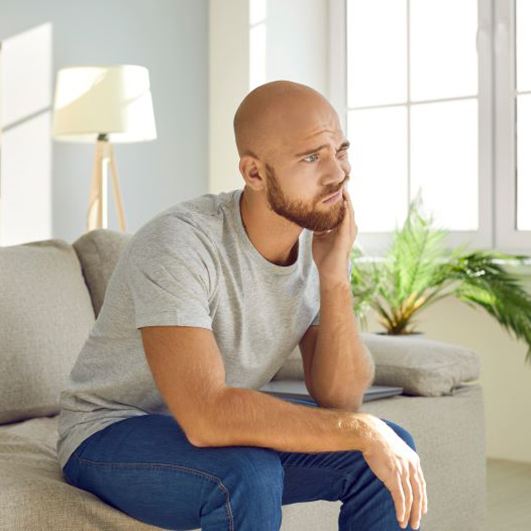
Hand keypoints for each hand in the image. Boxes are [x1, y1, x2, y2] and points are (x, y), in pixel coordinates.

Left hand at [312, 187, 356, 283]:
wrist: (329, 272)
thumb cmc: (325, 256)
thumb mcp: (319, 236)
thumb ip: (318, 226)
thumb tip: (310, 216)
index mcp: (342, 227)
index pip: (342, 208)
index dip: (339, 196)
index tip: (334, 184)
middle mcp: (348, 228)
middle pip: (347, 207)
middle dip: (345, 194)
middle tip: (342, 180)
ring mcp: (348, 232)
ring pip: (349, 211)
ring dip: (347, 199)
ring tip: (344, 187)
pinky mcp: (345, 237)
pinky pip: (346, 221)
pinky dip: (345, 211)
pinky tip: (343, 201)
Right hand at [357, 414, 427, 529]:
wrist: (371, 433)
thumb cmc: (378, 438)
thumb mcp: (395, 448)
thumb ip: (399, 459)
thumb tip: (395, 466)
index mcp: (413, 460)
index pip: (421, 484)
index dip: (422, 498)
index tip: (423, 509)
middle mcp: (411, 467)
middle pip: (418, 494)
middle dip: (418, 511)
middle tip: (416, 523)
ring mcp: (403, 472)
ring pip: (410, 499)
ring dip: (409, 514)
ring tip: (407, 524)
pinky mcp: (394, 477)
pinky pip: (400, 498)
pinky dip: (401, 510)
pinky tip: (400, 518)